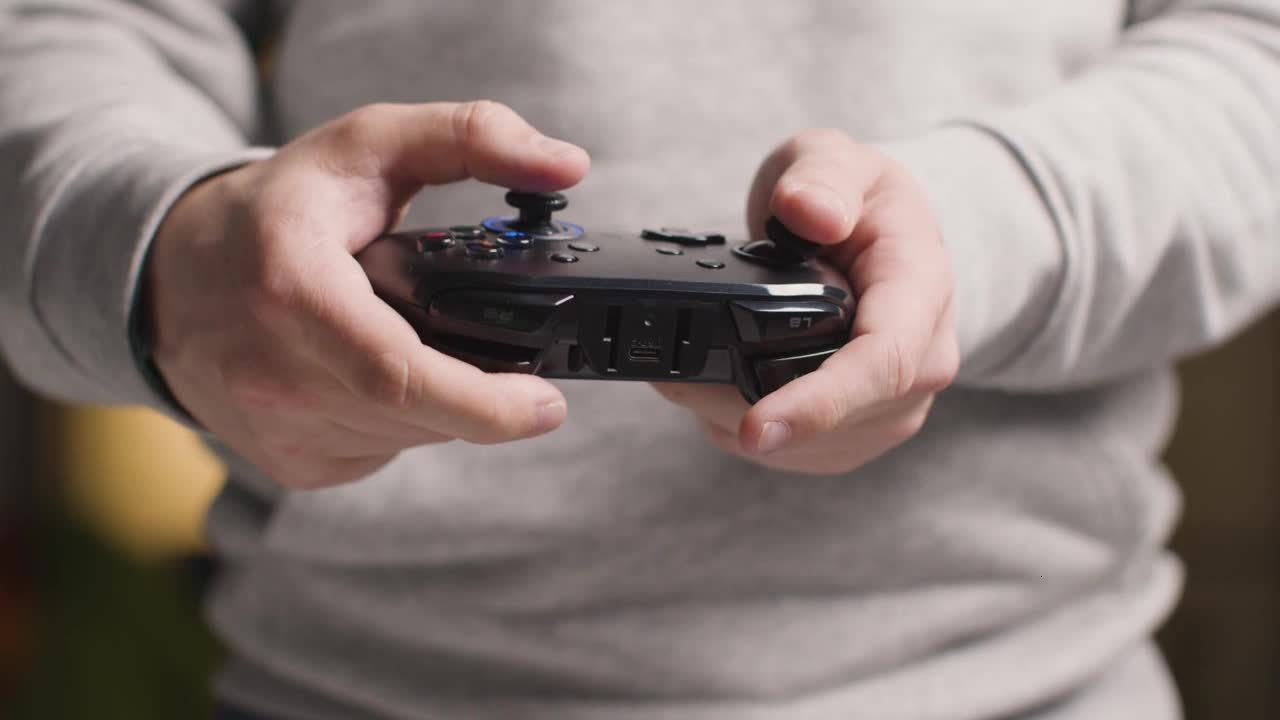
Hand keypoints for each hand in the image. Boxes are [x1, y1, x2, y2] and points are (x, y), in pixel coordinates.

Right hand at [147, 101, 589, 487]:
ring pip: (410, 436)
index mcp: (292, 290)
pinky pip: (384, 450)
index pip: (398, 373)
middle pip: (421, 411)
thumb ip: (470, 137)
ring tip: (425, 341)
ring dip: (446, 403)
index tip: (548, 403)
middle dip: (481, 391)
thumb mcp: (367, 144)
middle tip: (514, 361)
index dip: (483, 403)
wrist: (172, 277)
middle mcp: (274, 375)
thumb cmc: (276, 210)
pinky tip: (386, 374)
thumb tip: (567, 165)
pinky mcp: (289, 463)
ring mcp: (278, 429)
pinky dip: (409, 419)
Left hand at [654, 129, 957, 474]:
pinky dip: (740, 428)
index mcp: (922, 291)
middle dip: (742, 408)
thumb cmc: (857, 200)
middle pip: (835, 418)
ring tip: (687, 371)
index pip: (882, 362)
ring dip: (732, 419)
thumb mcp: (837, 160)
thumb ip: (821, 178)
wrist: (881, 240)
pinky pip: (795, 453)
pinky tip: (716, 390)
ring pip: (806, 446)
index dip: (819, 402)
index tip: (758, 426)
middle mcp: (922, 362)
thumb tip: (808, 211)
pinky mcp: (861, 434)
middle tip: (673, 376)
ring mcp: (893, 407)